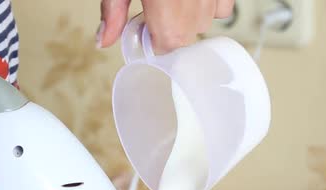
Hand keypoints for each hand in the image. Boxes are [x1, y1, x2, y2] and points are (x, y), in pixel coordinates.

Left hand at [97, 0, 234, 53]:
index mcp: (168, 12)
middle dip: (170, 28)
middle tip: (156, 7)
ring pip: (204, 21)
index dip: (154, 41)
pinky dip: (211, 5)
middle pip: (185, 37)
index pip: (167, 48)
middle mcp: (196, 8)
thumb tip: (103, 40)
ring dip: (189, 16)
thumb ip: (114, 11)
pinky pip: (222, 7)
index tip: (147, 31)